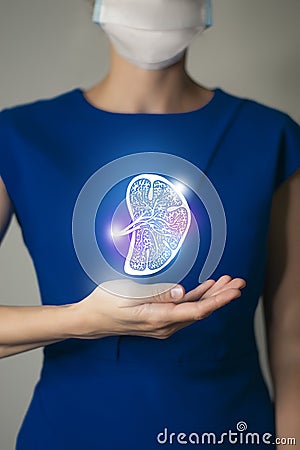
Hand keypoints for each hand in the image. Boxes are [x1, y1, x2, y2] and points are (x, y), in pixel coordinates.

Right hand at [75, 275, 245, 339]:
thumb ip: (155, 293)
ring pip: (195, 309)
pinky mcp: (160, 318)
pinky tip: (207, 288)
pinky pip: (185, 309)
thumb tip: (181, 291)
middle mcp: (165, 325)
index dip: (218, 300)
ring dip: (212, 295)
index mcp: (158, 318)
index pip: (197, 311)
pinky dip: (198, 297)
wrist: (90, 319)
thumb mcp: (127, 294)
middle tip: (238, 281)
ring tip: (227, 281)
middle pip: (201, 310)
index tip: (235, 291)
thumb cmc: (105, 303)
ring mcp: (163, 323)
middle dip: (221, 296)